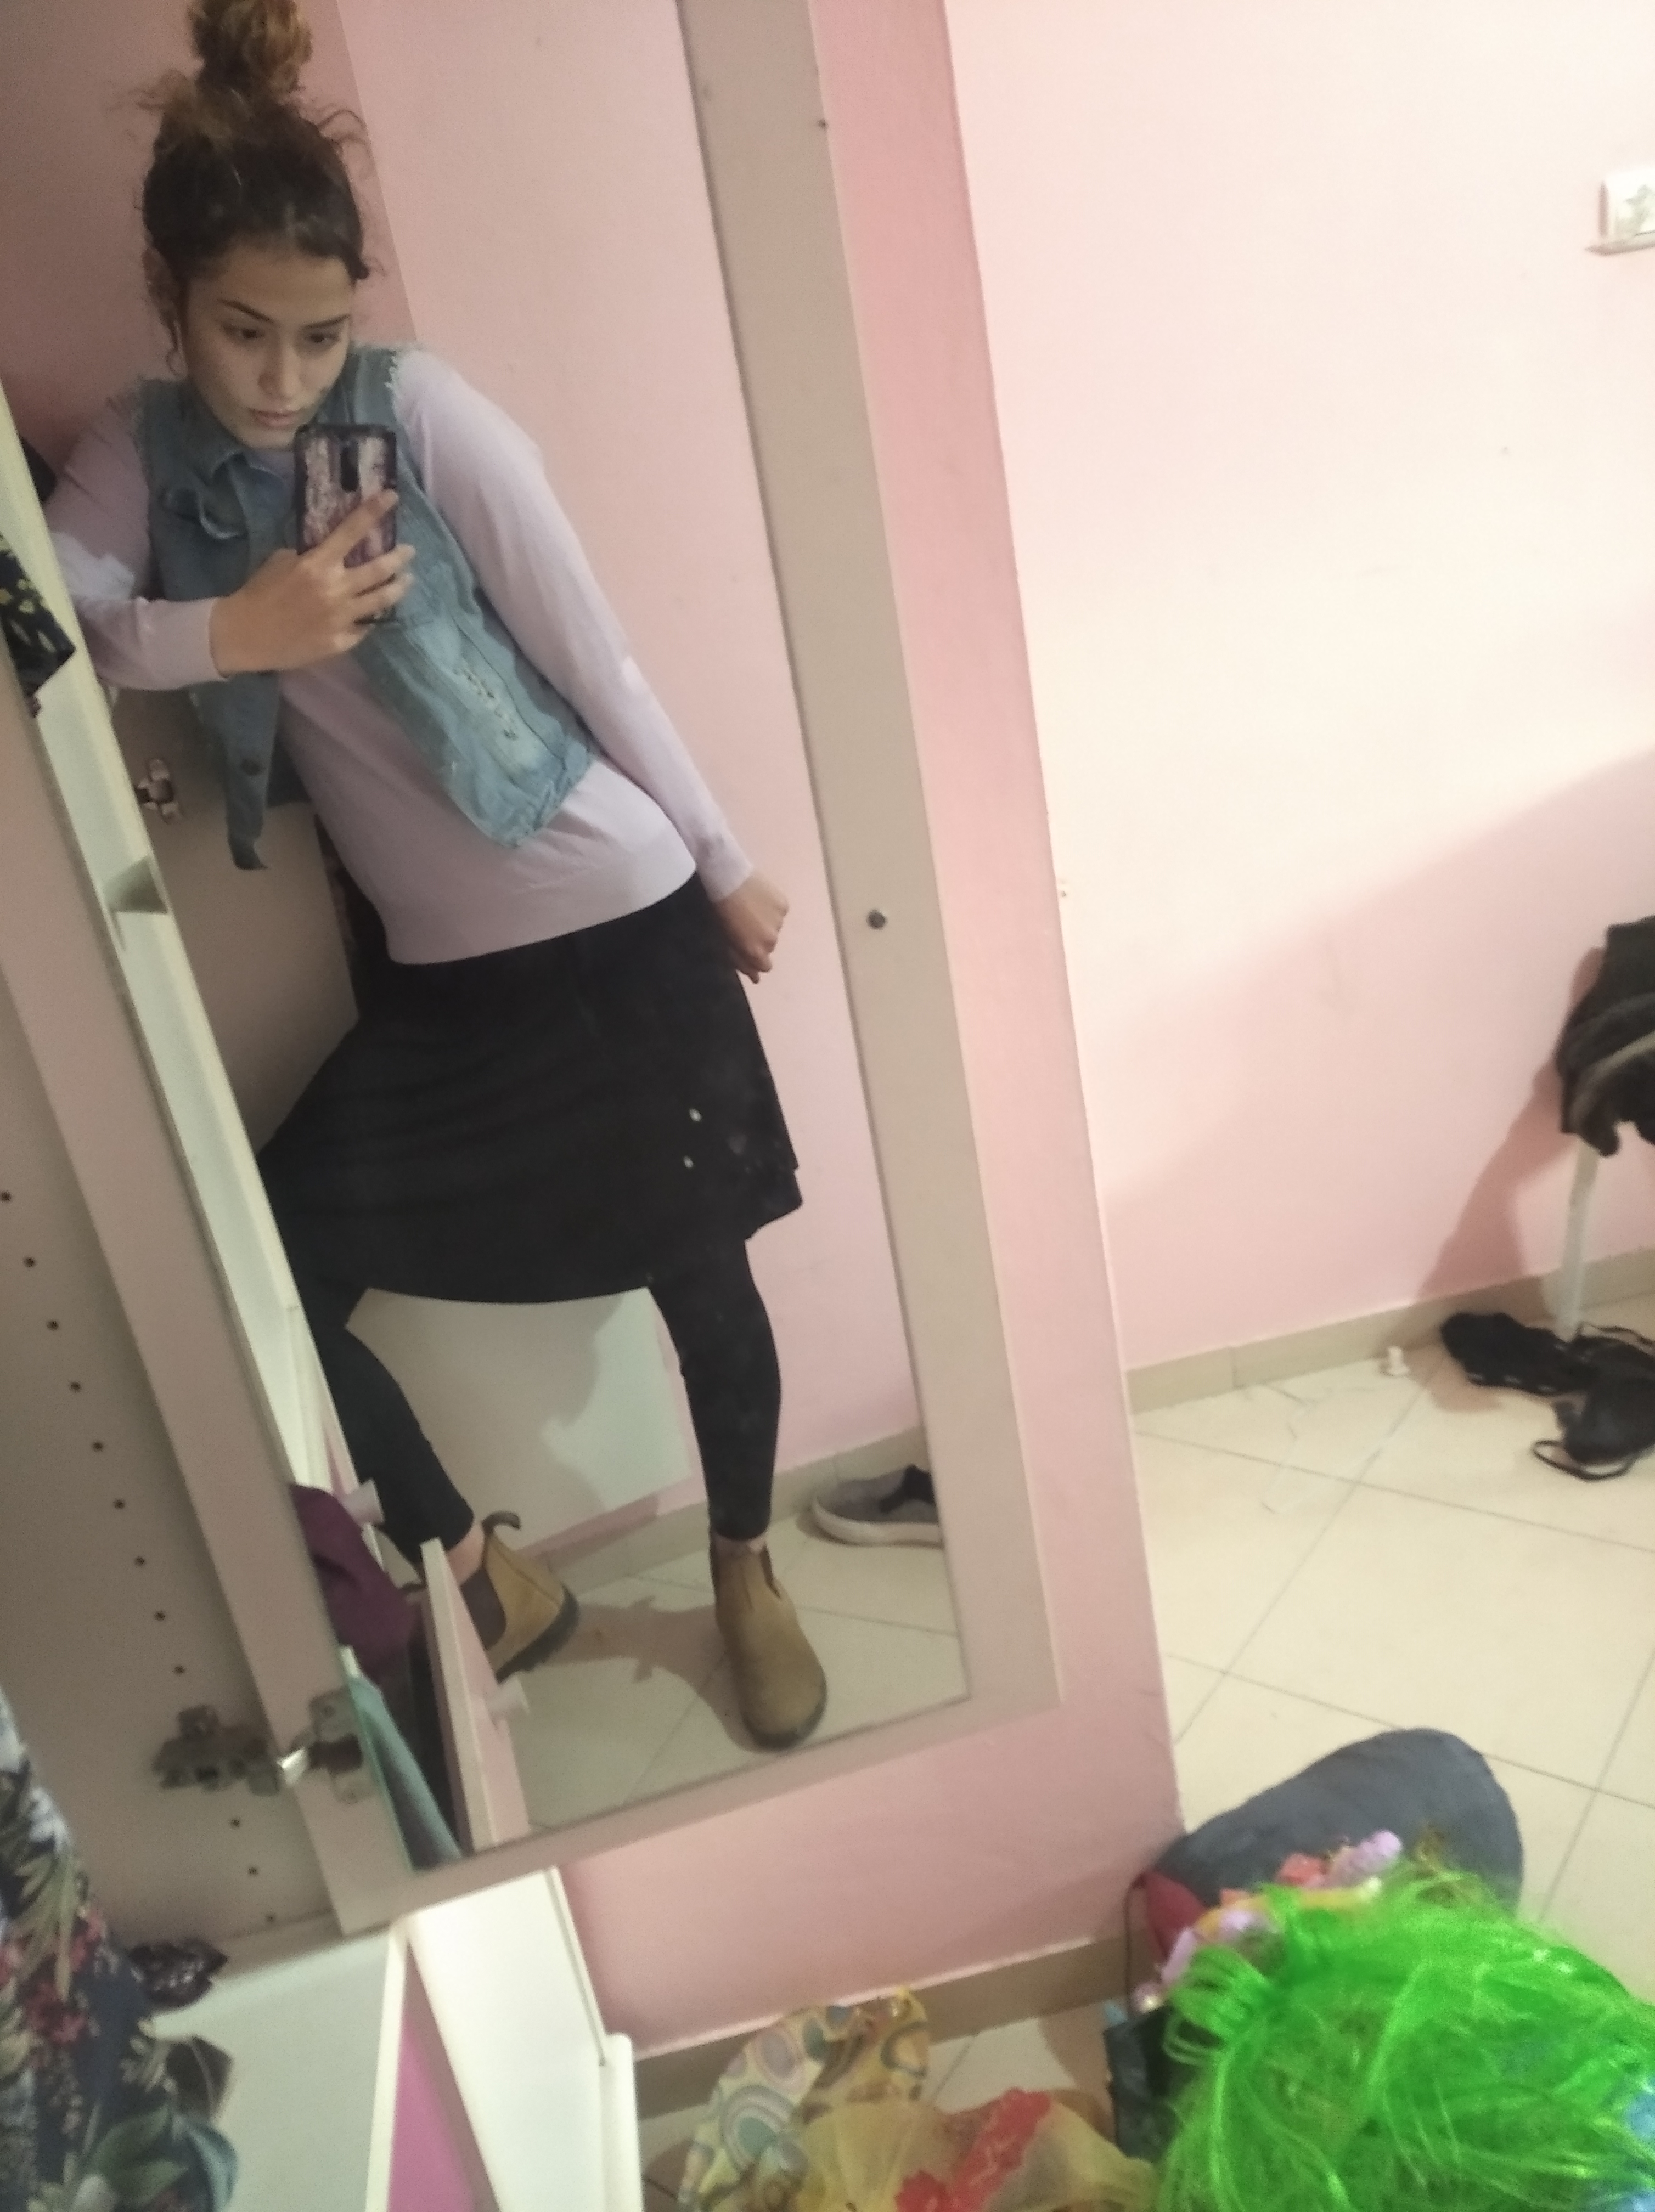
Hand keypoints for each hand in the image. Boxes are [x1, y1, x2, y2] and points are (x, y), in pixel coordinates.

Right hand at [208, 493, 414, 674]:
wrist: (245, 635)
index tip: (392, 496)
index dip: (374, 511)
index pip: (352, 531)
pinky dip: (372, 618)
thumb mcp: (280, 561)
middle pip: (378, 570)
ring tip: (407, 580)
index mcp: (318, 564)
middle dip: (398, 558)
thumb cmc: (259, 593)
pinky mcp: (341, 642)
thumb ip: (310, 554)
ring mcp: (341, 618)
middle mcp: (335, 589)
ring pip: (381, 601)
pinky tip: (378, 612)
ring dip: (397, 587)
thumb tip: (330, 549)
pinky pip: (365, 627)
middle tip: (409, 551)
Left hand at [714, 871, 787, 981]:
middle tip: (745, 924)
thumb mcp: (725, 940)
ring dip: (766, 923)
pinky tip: (758, 898)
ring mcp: (780, 921)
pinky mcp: (783, 904)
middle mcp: (772, 940)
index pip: (765, 967)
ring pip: (775, 929)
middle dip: (759, 939)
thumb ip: (740, 960)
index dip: (755, 959)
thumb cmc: (719, 912)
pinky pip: (779, 912)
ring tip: (751, 908)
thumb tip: (756, 979)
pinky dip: (771, 909)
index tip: (745, 947)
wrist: (728, 878)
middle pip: (769, 946)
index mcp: (757, 950)